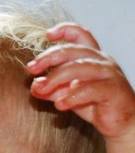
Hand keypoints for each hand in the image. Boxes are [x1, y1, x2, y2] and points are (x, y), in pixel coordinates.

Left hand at [28, 23, 134, 139]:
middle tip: (31, 68)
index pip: (81, 35)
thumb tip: (34, 85)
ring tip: (40, 89)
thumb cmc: (95, 103)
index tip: (48, 34)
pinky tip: (60, 104)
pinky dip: (73, 95)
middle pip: (73, 50)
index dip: (66, 30)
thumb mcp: (67, 94)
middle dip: (49, 57)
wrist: (121, 122)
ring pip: (79, 67)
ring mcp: (109, 74)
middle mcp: (101, 61)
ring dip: (56, 77)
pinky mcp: (114, 90)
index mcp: (91, 57)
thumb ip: (51, 89)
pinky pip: (91, 89)